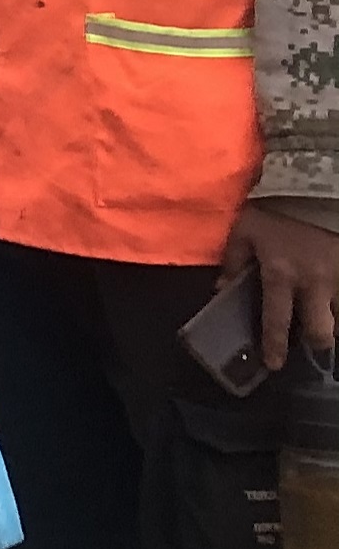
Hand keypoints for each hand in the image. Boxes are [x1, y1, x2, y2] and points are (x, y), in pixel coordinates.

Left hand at [219, 202, 338, 373]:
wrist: (315, 183)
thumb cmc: (275, 208)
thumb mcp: (244, 231)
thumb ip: (232, 261)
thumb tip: (220, 290)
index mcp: (281, 275)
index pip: (277, 319)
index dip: (274, 345)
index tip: (273, 364)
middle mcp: (313, 282)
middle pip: (322, 331)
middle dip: (316, 342)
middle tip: (308, 341)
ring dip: (334, 321)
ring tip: (325, 318)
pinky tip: (334, 300)